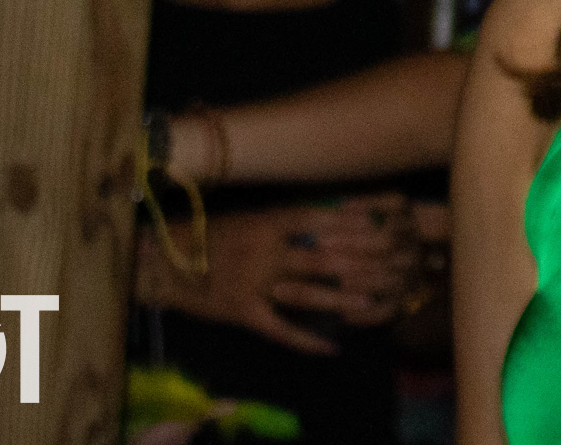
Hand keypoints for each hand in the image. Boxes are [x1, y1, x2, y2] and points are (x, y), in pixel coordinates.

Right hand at [137, 199, 421, 352]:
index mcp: (269, 221)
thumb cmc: (214, 234)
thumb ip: (290, 218)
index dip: (359, 220)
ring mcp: (253, 282)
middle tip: (395, 265)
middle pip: (323, 255)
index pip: (324, 217)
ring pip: (306, 292)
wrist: (164, 262)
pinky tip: (331, 348)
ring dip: (342, 299)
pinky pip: (279, 328)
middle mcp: (265, 250)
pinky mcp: (242, 312)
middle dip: (362, 261)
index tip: (391, 221)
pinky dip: (306, 339)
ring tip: (373, 303)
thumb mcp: (252, 217)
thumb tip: (340, 212)